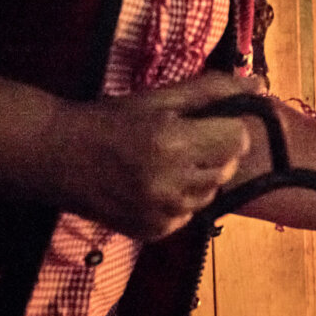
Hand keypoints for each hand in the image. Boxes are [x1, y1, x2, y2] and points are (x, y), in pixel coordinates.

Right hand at [48, 72, 260, 239]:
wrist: (56, 156)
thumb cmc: (110, 119)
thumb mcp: (159, 97)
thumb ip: (212, 90)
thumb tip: (259, 83)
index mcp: (173, 142)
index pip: (238, 138)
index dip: (228, 128)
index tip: (209, 124)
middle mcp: (170, 182)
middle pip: (227, 168)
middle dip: (214, 152)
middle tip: (184, 141)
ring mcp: (161, 212)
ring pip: (210, 194)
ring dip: (199, 178)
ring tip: (166, 163)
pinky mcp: (152, 231)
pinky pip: (187, 215)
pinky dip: (179, 201)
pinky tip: (153, 185)